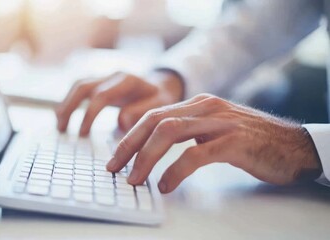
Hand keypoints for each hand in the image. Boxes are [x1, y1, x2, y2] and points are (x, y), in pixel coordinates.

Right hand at [56, 71, 182, 135]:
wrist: (162, 85)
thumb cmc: (161, 98)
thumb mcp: (160, 105)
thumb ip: (141, 112)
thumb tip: (121, 122)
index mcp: (127, 81)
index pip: (101, 95)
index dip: (89, 114)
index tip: (82, 134)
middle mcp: (113, 75)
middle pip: (83, 86)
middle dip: (69, 107)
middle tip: (62, 129)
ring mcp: (105, 77)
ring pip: (78, 85)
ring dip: (66, 104)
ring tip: (60, 125)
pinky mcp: (100, 83)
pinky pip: (80, 88)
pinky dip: (69, 101)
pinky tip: (64, 116)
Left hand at [106, 94, 321, 192]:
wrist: (293, 146)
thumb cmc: (251, 142)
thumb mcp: (214, 129)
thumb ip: (188, 132)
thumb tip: (155, 149)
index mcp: (198, 105)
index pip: (154, 116)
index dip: (130, 136)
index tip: (116, 157)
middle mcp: (206, 108)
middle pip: (155, 121)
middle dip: (129, 145)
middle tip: (115, 167)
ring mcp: (220, 123)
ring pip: (170, 132)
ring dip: (146, 157)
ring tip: (135, 179)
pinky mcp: (234, 142)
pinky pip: (196, 154)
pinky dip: (176, 170)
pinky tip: (166, 185)